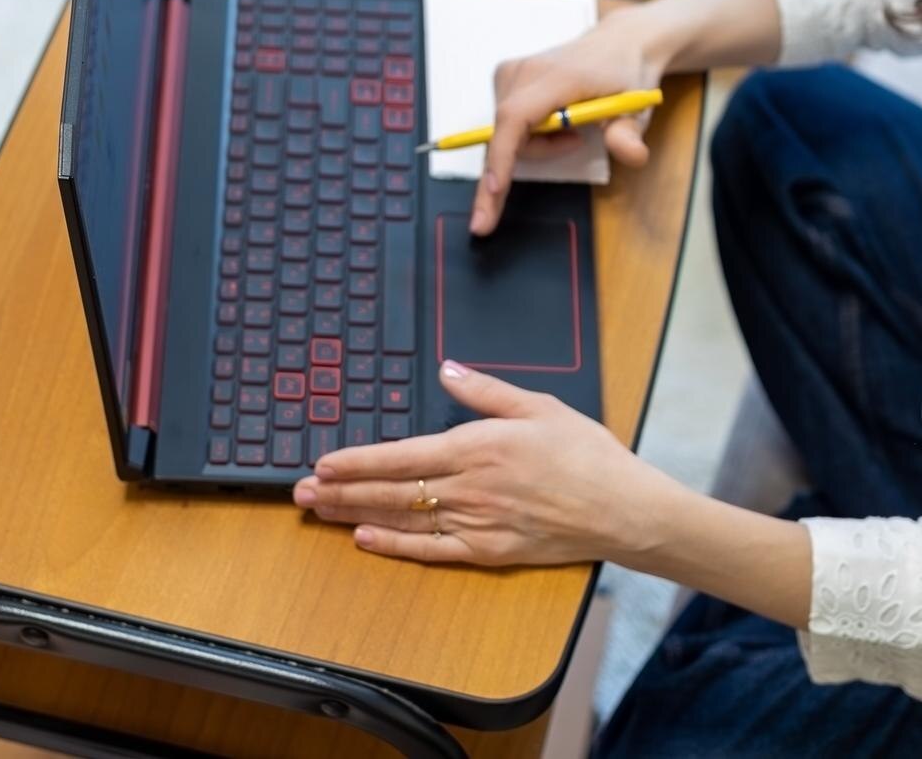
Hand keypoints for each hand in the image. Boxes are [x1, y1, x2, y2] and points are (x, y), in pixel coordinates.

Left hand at [291, 360, 679, 566]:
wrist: (622, 508)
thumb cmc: (585, 453)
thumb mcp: (538, 405)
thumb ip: (486, 390)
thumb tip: (448, 370)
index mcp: (477, 447)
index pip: (400, 455)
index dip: (356, 461)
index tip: (322, 463)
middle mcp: (468, 488)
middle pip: (390, 490)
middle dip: (340, 491)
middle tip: (299, 493)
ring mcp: (476, 523)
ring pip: (402, 520)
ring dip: (355, 516)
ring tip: (319, 513)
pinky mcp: (488, 551)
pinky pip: (430, 551)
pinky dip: (394, 546)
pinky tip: (365, 540)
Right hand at [472, 7, 667, 235]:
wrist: (617, 44)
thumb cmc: (625, 77)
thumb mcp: (635, 110)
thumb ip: (628, 135)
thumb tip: (633, 156)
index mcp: (557, 77)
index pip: (515, 118)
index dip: (501, 155)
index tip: (493, 189)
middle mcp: (525, 70)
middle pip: (508, 134)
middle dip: (525, 161)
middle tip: (563, 155)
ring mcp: (511, 71)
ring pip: (505, 133)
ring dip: (536, 146)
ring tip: (574, 132)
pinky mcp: (506, 76)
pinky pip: (505, 124)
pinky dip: (527, 136)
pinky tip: (555, 125)